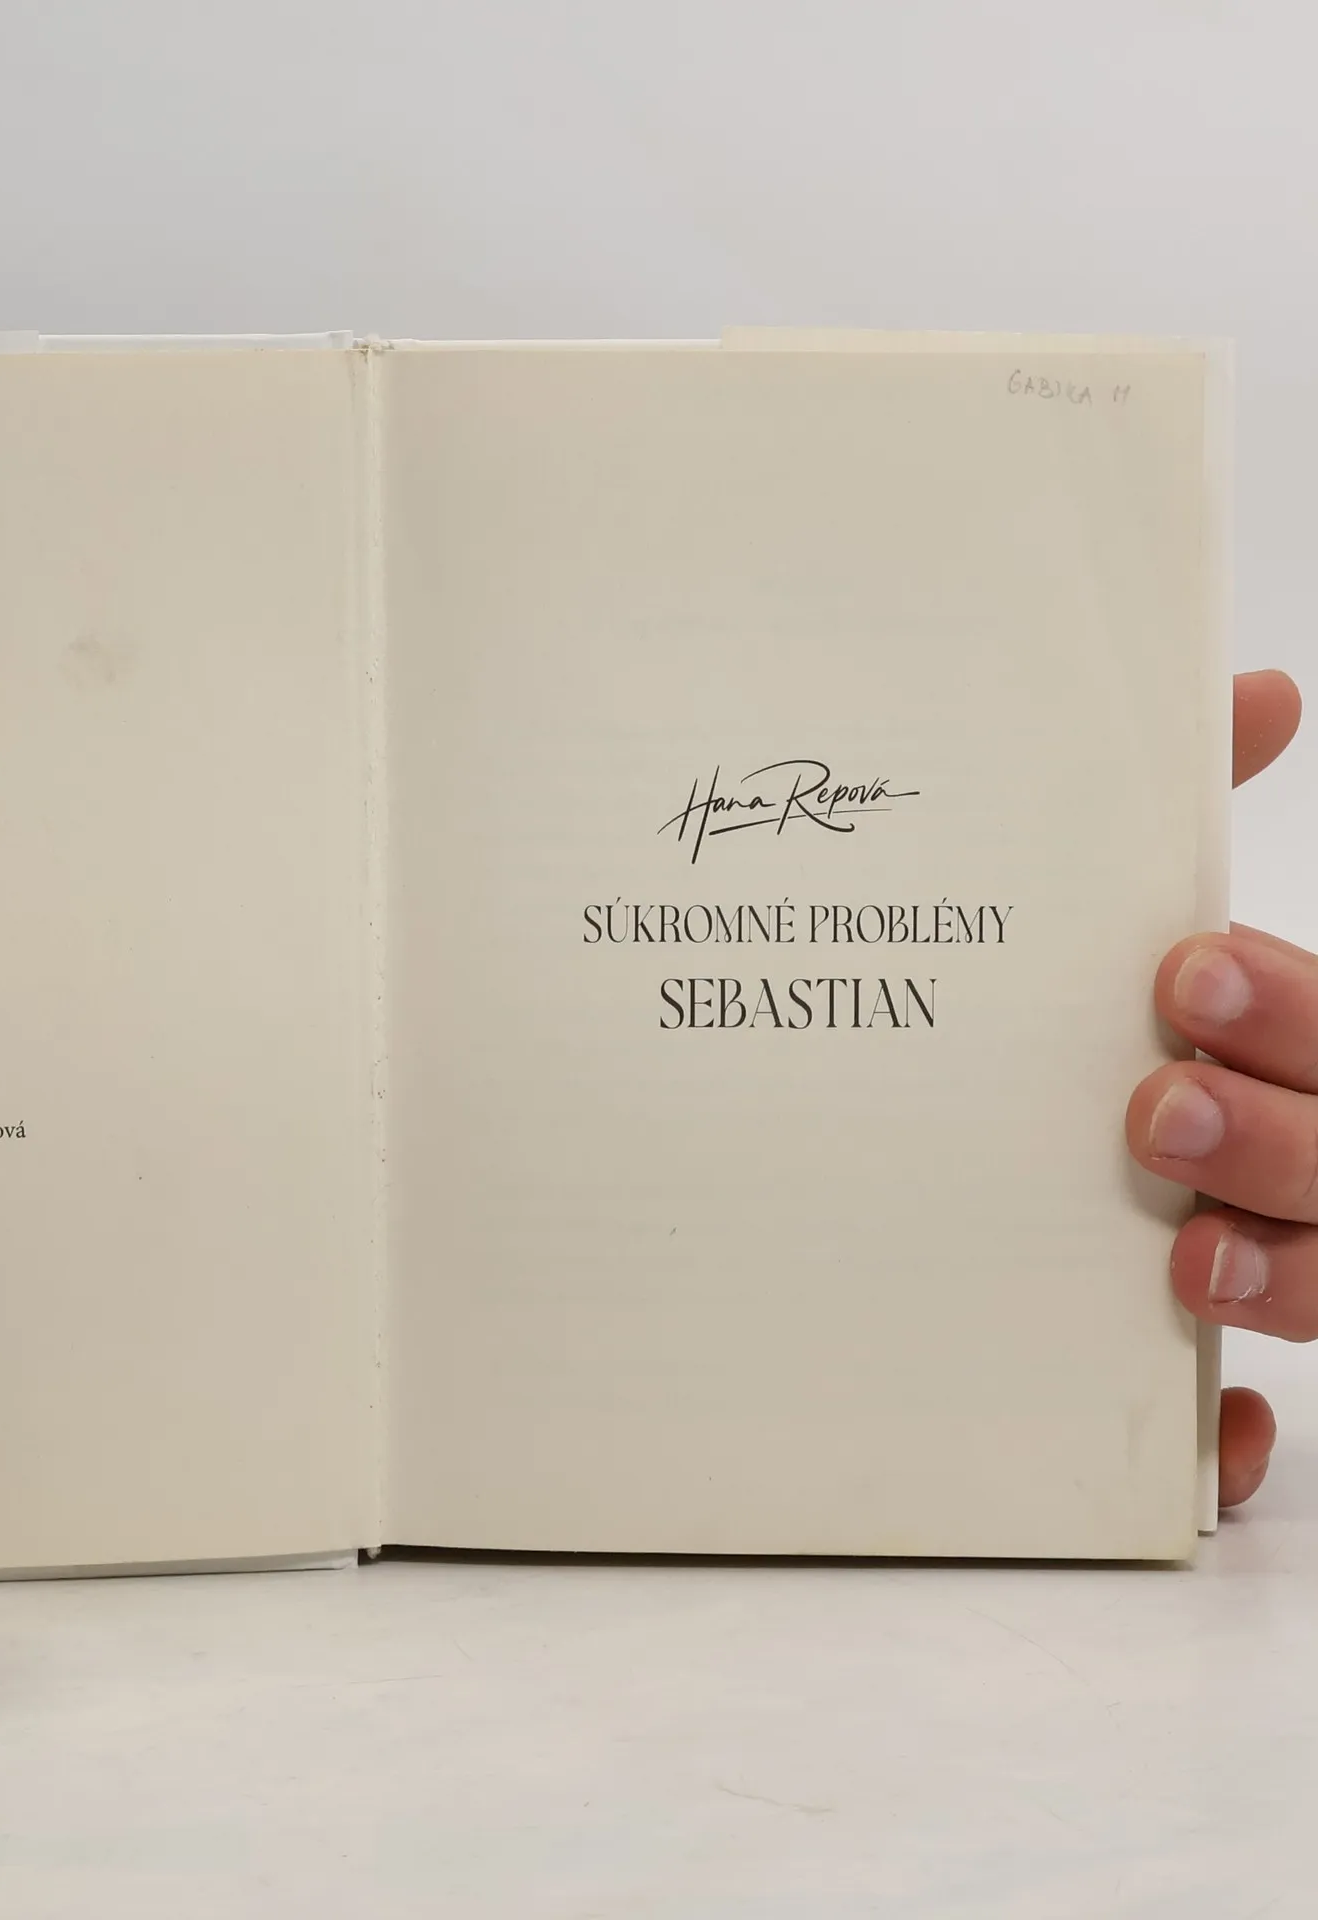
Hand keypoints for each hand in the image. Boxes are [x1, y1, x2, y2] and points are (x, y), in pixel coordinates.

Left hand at [1127, 669, 1302, 1506]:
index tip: (1182, 974)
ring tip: (1182, 1245)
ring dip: (1278, 1268)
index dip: (1292, 1018)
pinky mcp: (1261, 1361)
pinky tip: (1230, 1424)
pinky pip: (1269, 1418)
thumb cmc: (1198, 1035)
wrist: (1120, 1153)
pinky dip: (1246, 1440)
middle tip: (1156, 1099)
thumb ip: (1217, 798)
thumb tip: (1262, 685)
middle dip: (1276, 1137)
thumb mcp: (1210, 949)